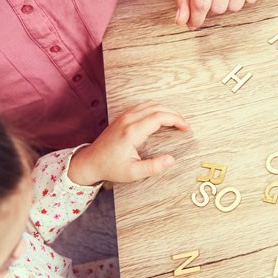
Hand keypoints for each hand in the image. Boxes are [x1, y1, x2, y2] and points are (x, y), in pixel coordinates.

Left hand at [67, 101, 189, 185]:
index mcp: (132, 132)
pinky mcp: (122, 117)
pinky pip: (142, 106)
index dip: (176, 120)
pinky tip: (162, 117)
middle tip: (185, 125)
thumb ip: (153, 167)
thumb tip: (171, 160)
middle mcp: (128, 120)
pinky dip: (156, 108)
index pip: (159, 117)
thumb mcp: (133, 173)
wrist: (91, 162)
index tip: (186, 128)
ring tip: (176, 121)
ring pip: (150, 104)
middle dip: (174, 114)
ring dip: (166, 109)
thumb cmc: (111, 168)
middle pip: (157, 107)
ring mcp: (124, 116)